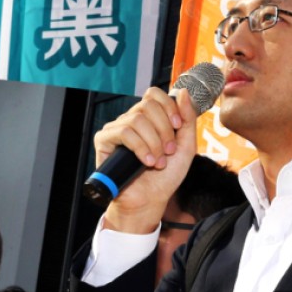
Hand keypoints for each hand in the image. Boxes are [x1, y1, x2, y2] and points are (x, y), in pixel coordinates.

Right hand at [93, 87, 199, 233]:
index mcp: (150, 119)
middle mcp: (132, 120)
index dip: (168, 107)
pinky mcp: (105, 141)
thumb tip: (183, 92)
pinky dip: (140, 147)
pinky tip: (146, 162)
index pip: (154, 95)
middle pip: (147, 105)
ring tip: (157, 162)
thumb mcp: (185, 147)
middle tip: (168, 151)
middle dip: (164, 130)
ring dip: (153, 143)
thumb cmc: (166, 176)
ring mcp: (117, 129)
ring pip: (137, 119)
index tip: (177, 127)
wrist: (150, 200)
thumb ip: (187, 120)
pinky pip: (123, 132)